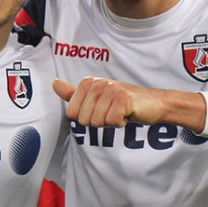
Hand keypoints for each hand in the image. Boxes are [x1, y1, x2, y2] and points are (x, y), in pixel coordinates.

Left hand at [53, 78, 172, 127]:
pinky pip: (111, 122)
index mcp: (88, 83)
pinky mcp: (123, 99)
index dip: (87, 118)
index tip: (101, 110)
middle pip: (83, 120)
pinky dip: (120, 123)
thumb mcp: (96, 98)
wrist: (153, 104)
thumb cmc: (123, 103)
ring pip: (97, 122)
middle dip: (98, 122)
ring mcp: (110, 89)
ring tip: (119, 112)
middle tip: (112, 112)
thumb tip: (54, 83)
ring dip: (110, 123)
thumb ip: (74, 94)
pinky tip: (127, 114)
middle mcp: (98, 83)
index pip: (72, 114)